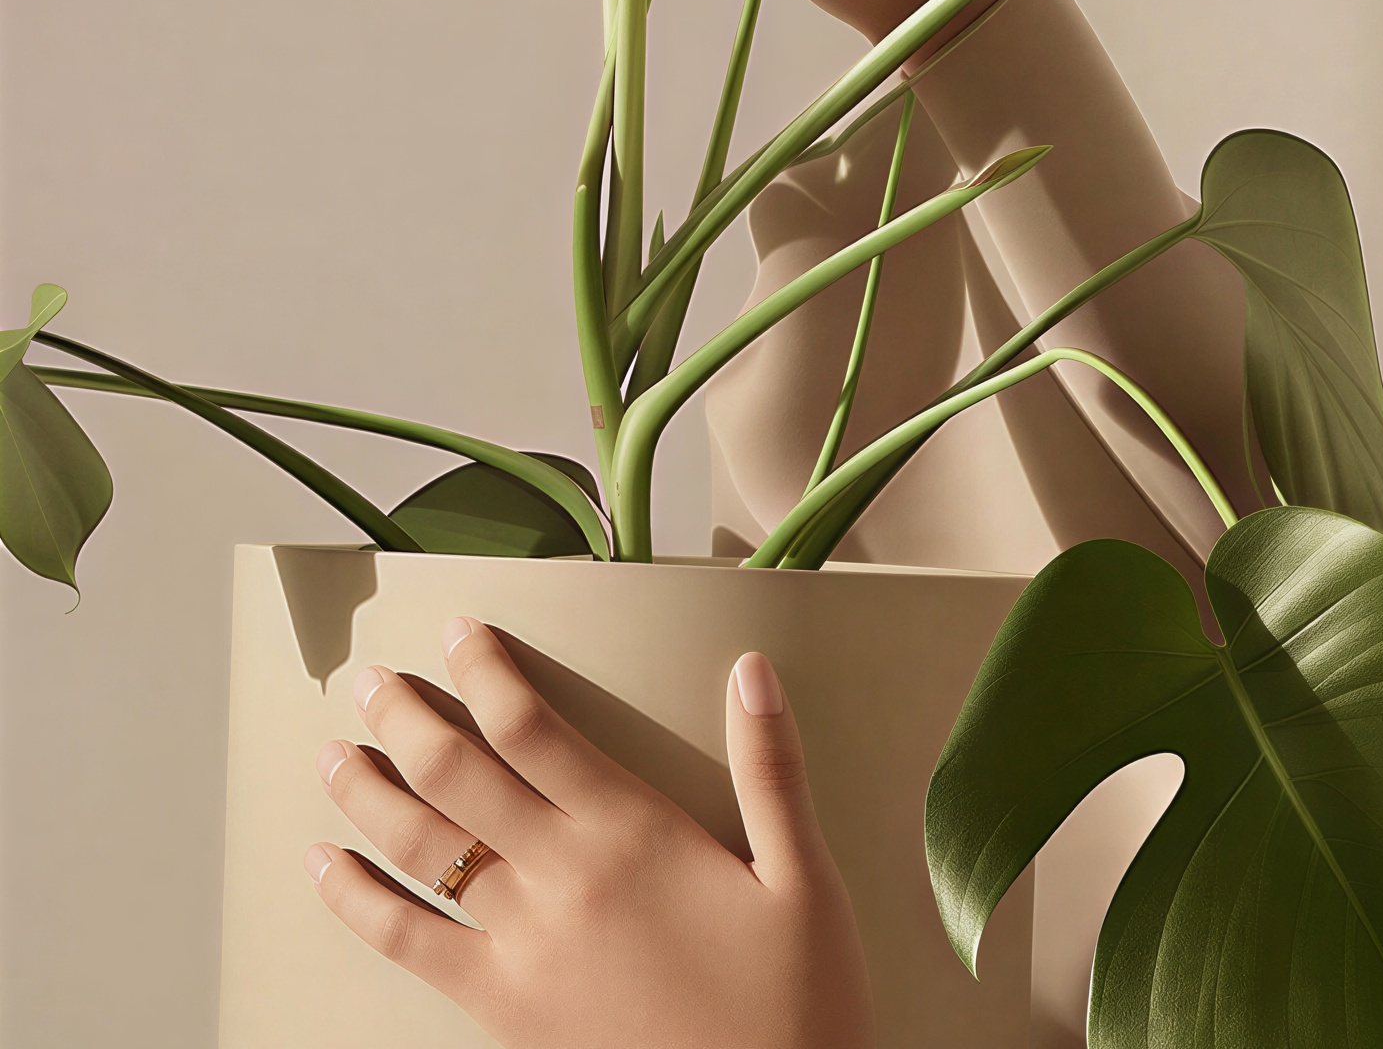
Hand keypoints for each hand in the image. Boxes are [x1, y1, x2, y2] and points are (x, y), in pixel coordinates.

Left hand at [308, 620, 873, 1048]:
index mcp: (635, 833)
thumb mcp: (805, 878)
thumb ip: (772, 769)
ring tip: (334, 753)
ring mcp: (520, 943)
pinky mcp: (500, 1003)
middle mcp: (562, 876)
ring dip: (367, 792)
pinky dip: (354, 898)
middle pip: (458, 774)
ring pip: (419, 846)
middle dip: (406, 717)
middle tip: (373, 681)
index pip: (536, 729)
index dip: (488, 672)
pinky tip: (323, 865)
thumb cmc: (796, 996)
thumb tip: (752, 670)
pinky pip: (405, 940)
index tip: (458, 632)